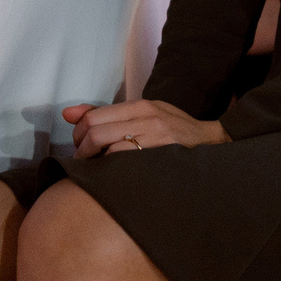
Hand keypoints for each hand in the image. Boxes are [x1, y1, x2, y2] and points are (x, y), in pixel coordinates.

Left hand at [63, 99, 227, 158]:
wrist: (213, 142)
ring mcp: (155, 136)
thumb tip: (67, 114)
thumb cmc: (174, 129)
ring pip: (108, 146)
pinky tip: (113, 175)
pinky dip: (113, 168)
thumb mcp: (144, 113)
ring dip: (94, 161)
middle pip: (96, 131)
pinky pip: (127, 160)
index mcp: (139, 105)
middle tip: (83, 161)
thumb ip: (106, 114)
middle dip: (82, 149)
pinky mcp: (163, 154)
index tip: (79, 145)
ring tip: (95, 169)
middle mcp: (145, 117)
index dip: (79, 133)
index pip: (94, 116)